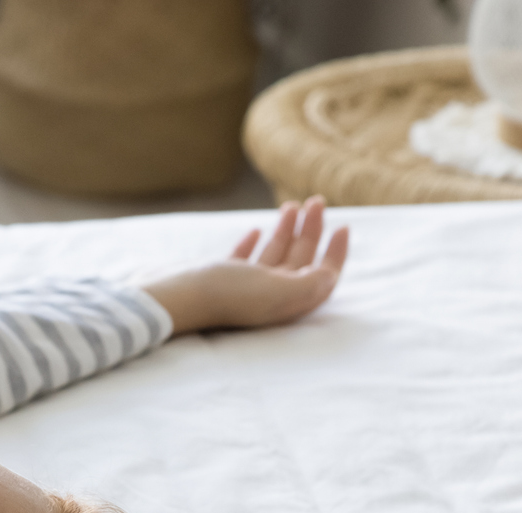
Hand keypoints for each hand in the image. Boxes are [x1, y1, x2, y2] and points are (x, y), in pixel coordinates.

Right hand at [140, 196, 349, 335]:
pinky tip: (255, 231)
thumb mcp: (275, 289)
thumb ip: (308, 284)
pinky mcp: (220, 282)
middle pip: (300, 261)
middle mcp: (268, 297)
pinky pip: (244, 261)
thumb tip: (330, 275)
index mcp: (286, 302)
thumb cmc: (227, 294)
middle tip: (316, 202)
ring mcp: (244, 290)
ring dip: (286, 231)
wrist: (178, 299)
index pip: (322, 276)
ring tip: (292, 207)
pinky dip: (253, 245)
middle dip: (311, 231)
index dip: (335, 253)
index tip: (343, 225)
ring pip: (274, 257)